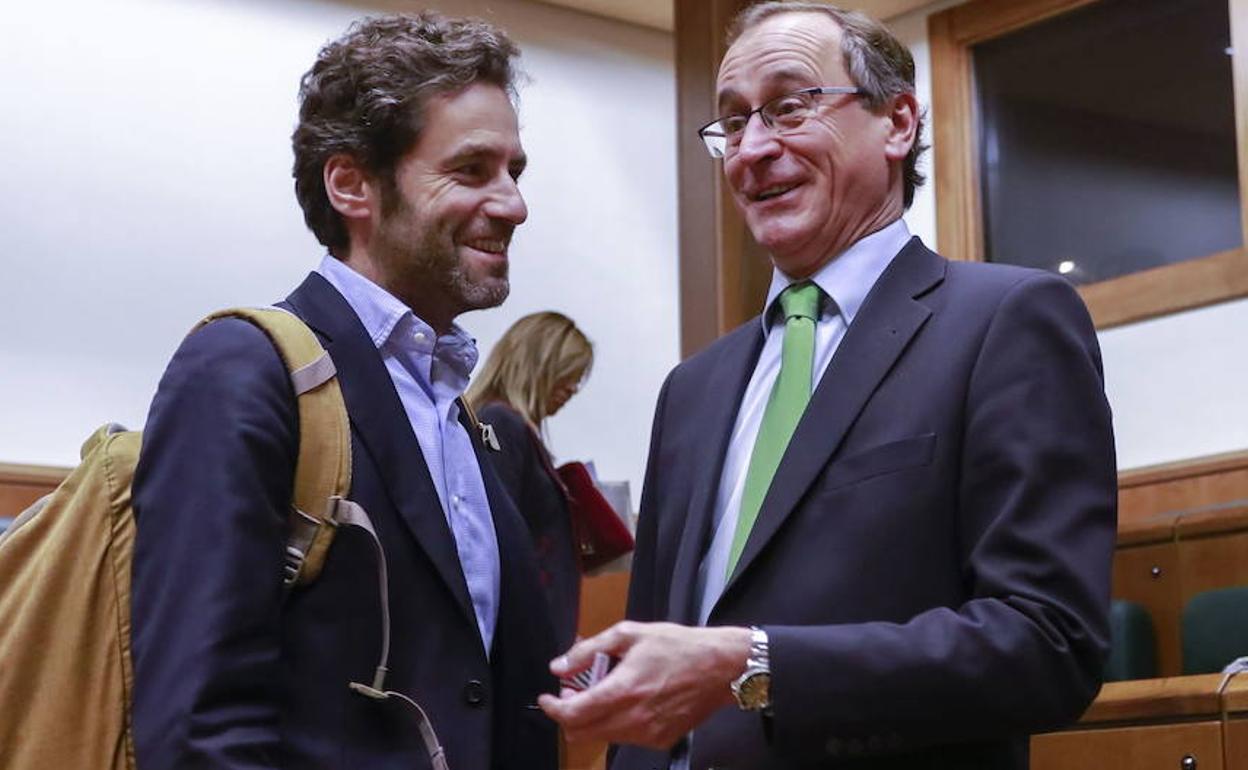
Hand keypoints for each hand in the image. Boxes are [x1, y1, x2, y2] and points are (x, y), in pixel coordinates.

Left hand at [538, 621, 750, 748]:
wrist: (721, 668)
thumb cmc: (676, 646)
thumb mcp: (630, 634)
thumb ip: (589, 651)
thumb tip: (558, 667)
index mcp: (622, 690)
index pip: (572, 715)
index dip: (552, 708)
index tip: (547, 698)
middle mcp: (632, 719)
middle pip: (581, 733)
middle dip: (570, 714)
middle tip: (577, 691)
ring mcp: (647, 735)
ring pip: (603, 736)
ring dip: (594, 718)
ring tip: (607, 690)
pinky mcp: (660, 741)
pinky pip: (626, 738)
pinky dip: (618, 723)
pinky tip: (631, 700)